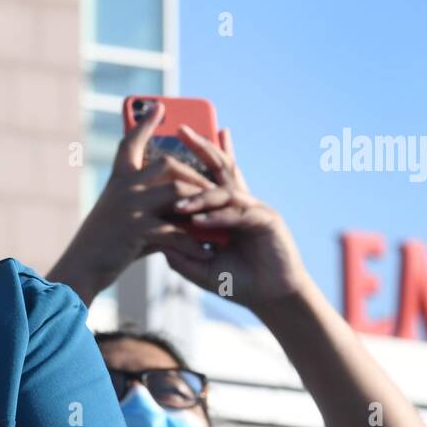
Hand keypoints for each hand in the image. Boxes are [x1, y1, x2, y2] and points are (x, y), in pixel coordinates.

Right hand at [49, 101, 218, 303]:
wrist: (82, 267)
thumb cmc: (105, 243)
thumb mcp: (122, 214)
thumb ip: (149, 202)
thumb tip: (185, 201)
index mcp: (117, 179)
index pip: (131, 142)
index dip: (143, 122)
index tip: (158, 106)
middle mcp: (123, 186)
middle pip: (168, 164)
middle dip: (196, 175)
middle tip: (217, 188)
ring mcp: (129, 205)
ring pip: (177, 190)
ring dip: (202, 203)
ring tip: (220, 216)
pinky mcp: (136, 228)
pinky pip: (176, 230)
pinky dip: (194, 243)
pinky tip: (208, 251)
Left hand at [158, 126, 310, 314]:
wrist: (271, 297)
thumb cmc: (239, 281)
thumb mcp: (200, 267)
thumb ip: (179, 253)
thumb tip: (154, 241)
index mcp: (226, 208)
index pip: (209, 175)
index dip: (196, 154)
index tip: (174, 138)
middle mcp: (241, 202)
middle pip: (221, 167)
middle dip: (201, 147)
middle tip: (181, 129)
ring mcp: (255, 208)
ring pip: (225, 192)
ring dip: (200, 196)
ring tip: (177, 203)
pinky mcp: (267, 221)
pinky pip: (238, 214)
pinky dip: (217, 217)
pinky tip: (199, 221)